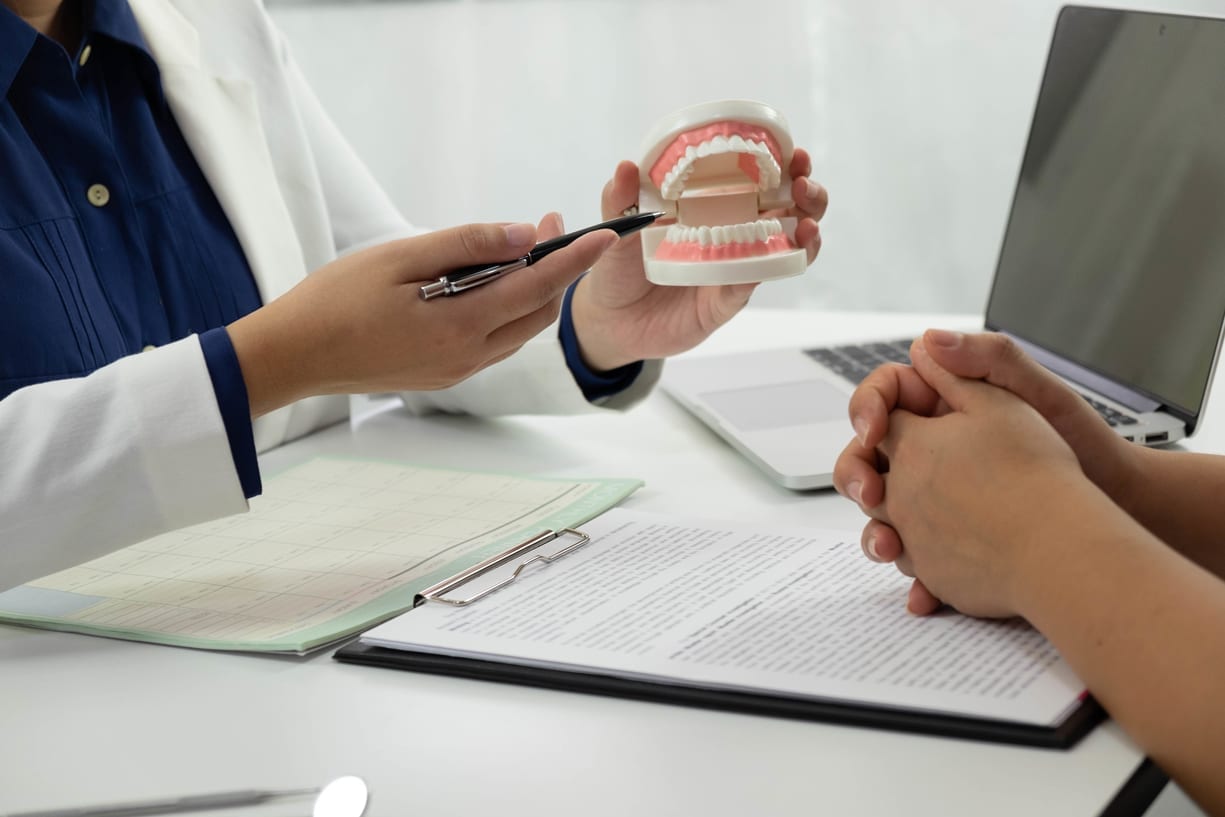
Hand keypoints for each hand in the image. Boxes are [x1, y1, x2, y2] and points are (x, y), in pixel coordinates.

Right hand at [228, 216, 615, 416]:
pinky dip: (508, 310)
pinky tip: (493, 283)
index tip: (606, 236)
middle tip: (550, 226)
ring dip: (533, 292)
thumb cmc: (336, 299)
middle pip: (536, 313)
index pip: (536, 286)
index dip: (574, 259)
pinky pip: (495, 341)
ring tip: (524, 249)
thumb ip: (466, 245)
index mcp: (460, 326)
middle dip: (556, 271)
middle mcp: (468, 356)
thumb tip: (522, 235)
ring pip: (518, 330)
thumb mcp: (399, 258)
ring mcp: (458, 370)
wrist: (295, 355)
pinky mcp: (445, 374)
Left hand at [569, 152, 827, 370]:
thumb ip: (620, 198)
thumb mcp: (618, 227)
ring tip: (807, 225)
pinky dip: (764, 271)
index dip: (786, 164)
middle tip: (803, 185)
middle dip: (808, 195)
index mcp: (715, 205)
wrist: (610, 319)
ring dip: (805, 234)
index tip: (796, 154)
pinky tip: (769, 261)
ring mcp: (735, 267)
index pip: (761, 178)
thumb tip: (627, 165)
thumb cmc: (620, 265)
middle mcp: (734, 234)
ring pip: (786, 248)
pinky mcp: (726, 301)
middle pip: (789, 210)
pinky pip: (752, 284)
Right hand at [855, 341, 1086, 617]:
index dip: (868, 410)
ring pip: (886, 510)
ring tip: (889, 549)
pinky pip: (920, 554)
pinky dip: (918, 575)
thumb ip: (988, 361)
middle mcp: (935, 449)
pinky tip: (923, 592)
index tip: (873, 432)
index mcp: (946, 406)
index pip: (886, 397)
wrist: (1118, 504)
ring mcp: (938, 497)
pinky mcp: (950, 537)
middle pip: (870, 457)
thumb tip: (927, 340)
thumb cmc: (1085, 444)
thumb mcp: (1039, 394)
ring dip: (877, 532)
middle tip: (872, 496)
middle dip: (858, 477)